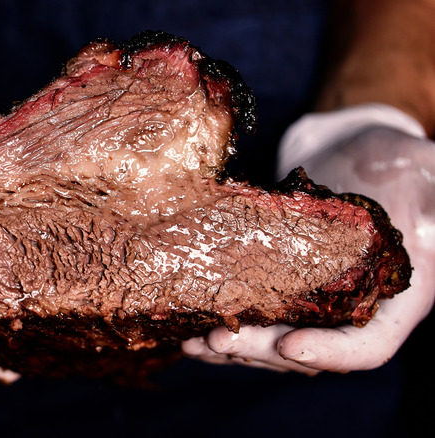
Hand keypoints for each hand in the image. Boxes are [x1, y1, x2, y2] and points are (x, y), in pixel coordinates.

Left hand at [182, 104, 434, 373]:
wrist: (346, 147)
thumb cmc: (392, 157)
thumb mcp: (423, 171)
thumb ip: (433, 194)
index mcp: (394, 298)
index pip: (368, 346)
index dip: (330, 353)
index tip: (288, 345)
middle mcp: (350, 310)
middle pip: (305, 351)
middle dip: (259, 351)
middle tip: (216, 339)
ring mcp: (310, 304)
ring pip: (270, 343)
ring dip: (232, 349)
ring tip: (192, 343)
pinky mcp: (277, 288)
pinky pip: (251, 321)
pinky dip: (221, 327)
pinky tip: (186, 330)